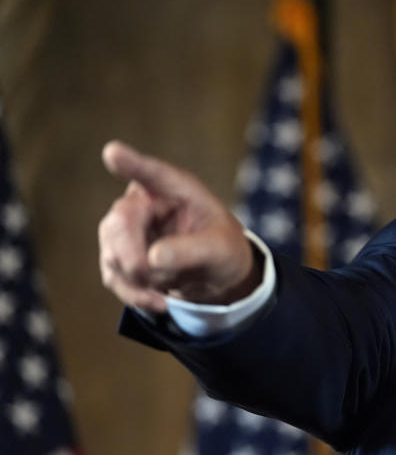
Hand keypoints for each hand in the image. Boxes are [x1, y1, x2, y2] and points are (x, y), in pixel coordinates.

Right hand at [98, 140, 258, 312]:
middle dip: (134, 257)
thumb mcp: (220, 249)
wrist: (216, 275)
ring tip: (171, 286)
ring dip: (141, 280)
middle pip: (120, 223)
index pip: (152, 173)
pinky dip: (137, 295)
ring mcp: (126, 230)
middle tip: (152, 275)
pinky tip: (161, 301)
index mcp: (176, 189)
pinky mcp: (118, 257)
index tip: (113, 154)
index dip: (132, 164)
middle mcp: (145, 202)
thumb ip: (191, 250)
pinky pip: (115, 277)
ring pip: (113, 254)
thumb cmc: (223, 249)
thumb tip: (152, 259)